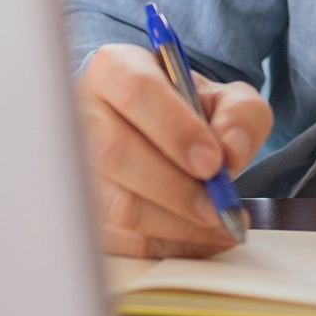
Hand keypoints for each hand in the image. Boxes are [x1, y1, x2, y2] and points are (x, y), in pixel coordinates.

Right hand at [77, 42, 271, 258]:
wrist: (162, 134)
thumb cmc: (187, 112)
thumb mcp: (225, 98)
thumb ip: (240, 114)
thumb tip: (231, 150)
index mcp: (115, 70)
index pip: (135, 92)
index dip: (175, 128)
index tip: (213, 161)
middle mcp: (83, 114)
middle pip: (116, 153)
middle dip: (175, 187)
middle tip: (219, 205)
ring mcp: (75, 167)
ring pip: (116, 204)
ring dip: (176, 223)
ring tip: (220, 221)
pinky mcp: (84, 212)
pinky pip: (123, 240)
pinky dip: (171, 245)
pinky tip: (204, 238)